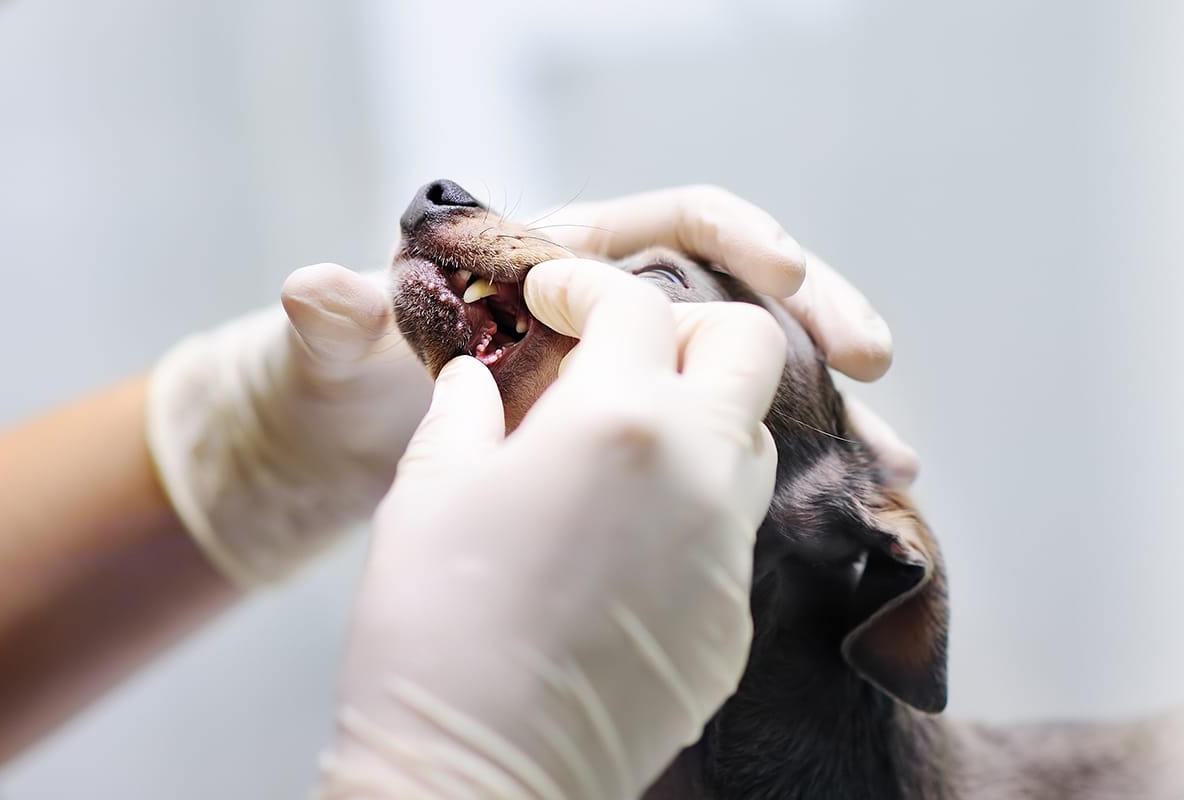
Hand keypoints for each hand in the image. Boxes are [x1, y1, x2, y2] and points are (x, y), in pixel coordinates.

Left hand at [146, 186, 912, 586]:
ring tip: (893, 455)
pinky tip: (847, 503)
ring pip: (753, 374)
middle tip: (869, 358)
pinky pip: (733, 442)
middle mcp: (616, 312)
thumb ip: (337, 324)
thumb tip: (316, 287)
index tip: (785, 273)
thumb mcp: (335, 359)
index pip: (678, 223)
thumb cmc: (337, 388)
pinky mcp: (642, 449)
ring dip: (825, 404)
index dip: (741, 239)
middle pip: (742, 293)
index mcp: (566, 258)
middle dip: (816, 315)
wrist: (337, 468)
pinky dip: (792, 465)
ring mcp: (636, 383)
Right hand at [320, 260, 784, 798]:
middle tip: (619, 353)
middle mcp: (700, 471)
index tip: (551, 299)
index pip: (638, 305)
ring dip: (702, 417)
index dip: (588, 288)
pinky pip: (733, 531)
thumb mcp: (430, 486)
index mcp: (620, 418)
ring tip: (621, 445)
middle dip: (690, 328)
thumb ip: (469, 406)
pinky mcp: (733, 617)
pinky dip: (693, 506)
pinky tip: (627, 536)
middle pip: (750, 347)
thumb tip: (485, 375)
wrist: (479, 774)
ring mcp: (729, 549)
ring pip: (753, 440)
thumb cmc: (434, 623)